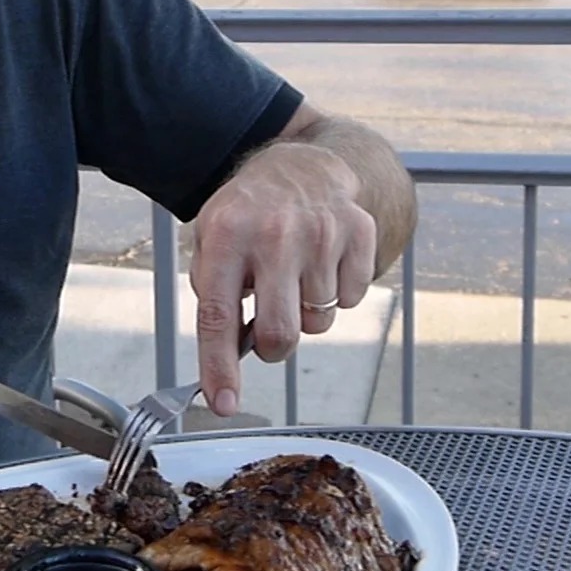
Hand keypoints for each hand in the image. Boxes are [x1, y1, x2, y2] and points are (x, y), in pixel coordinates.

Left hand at [189, 143, 376, 415]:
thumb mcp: (211, 240)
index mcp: (226, 235)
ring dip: (305, 312)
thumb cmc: (250, 215)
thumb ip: (213, 292)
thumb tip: (229, 353)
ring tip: (294, 276)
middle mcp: (275, 233)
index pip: (219, 315)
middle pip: (281, 333)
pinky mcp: (359, 233)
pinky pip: (351, 300)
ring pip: (319, 321)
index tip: (223, 404)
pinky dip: (335, 293)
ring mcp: (322, 232)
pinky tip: (321, 263)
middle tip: (269, 328)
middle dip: (274, 346)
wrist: (302, 167)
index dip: (220, 367)